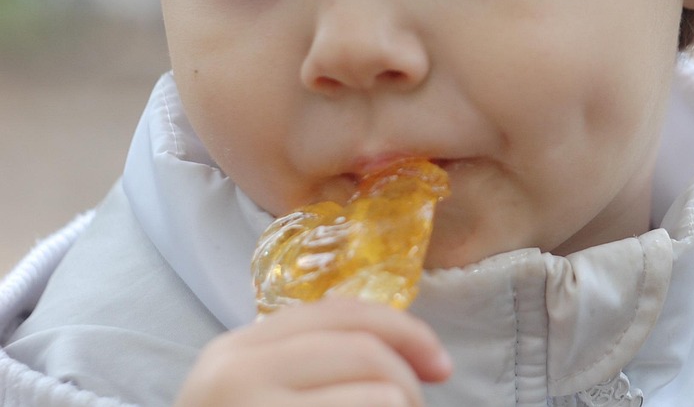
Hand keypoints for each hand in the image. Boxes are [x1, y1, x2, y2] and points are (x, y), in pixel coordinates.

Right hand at [175, 297, 451, 406]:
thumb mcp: (257, 393)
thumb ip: (309, 363)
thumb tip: (404, 349)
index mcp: (237, 350)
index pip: (340, 313)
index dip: (405, 331)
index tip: (440, 365)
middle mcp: (236, 373)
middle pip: (365, 351)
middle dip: (408, 384)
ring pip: (381, 396)